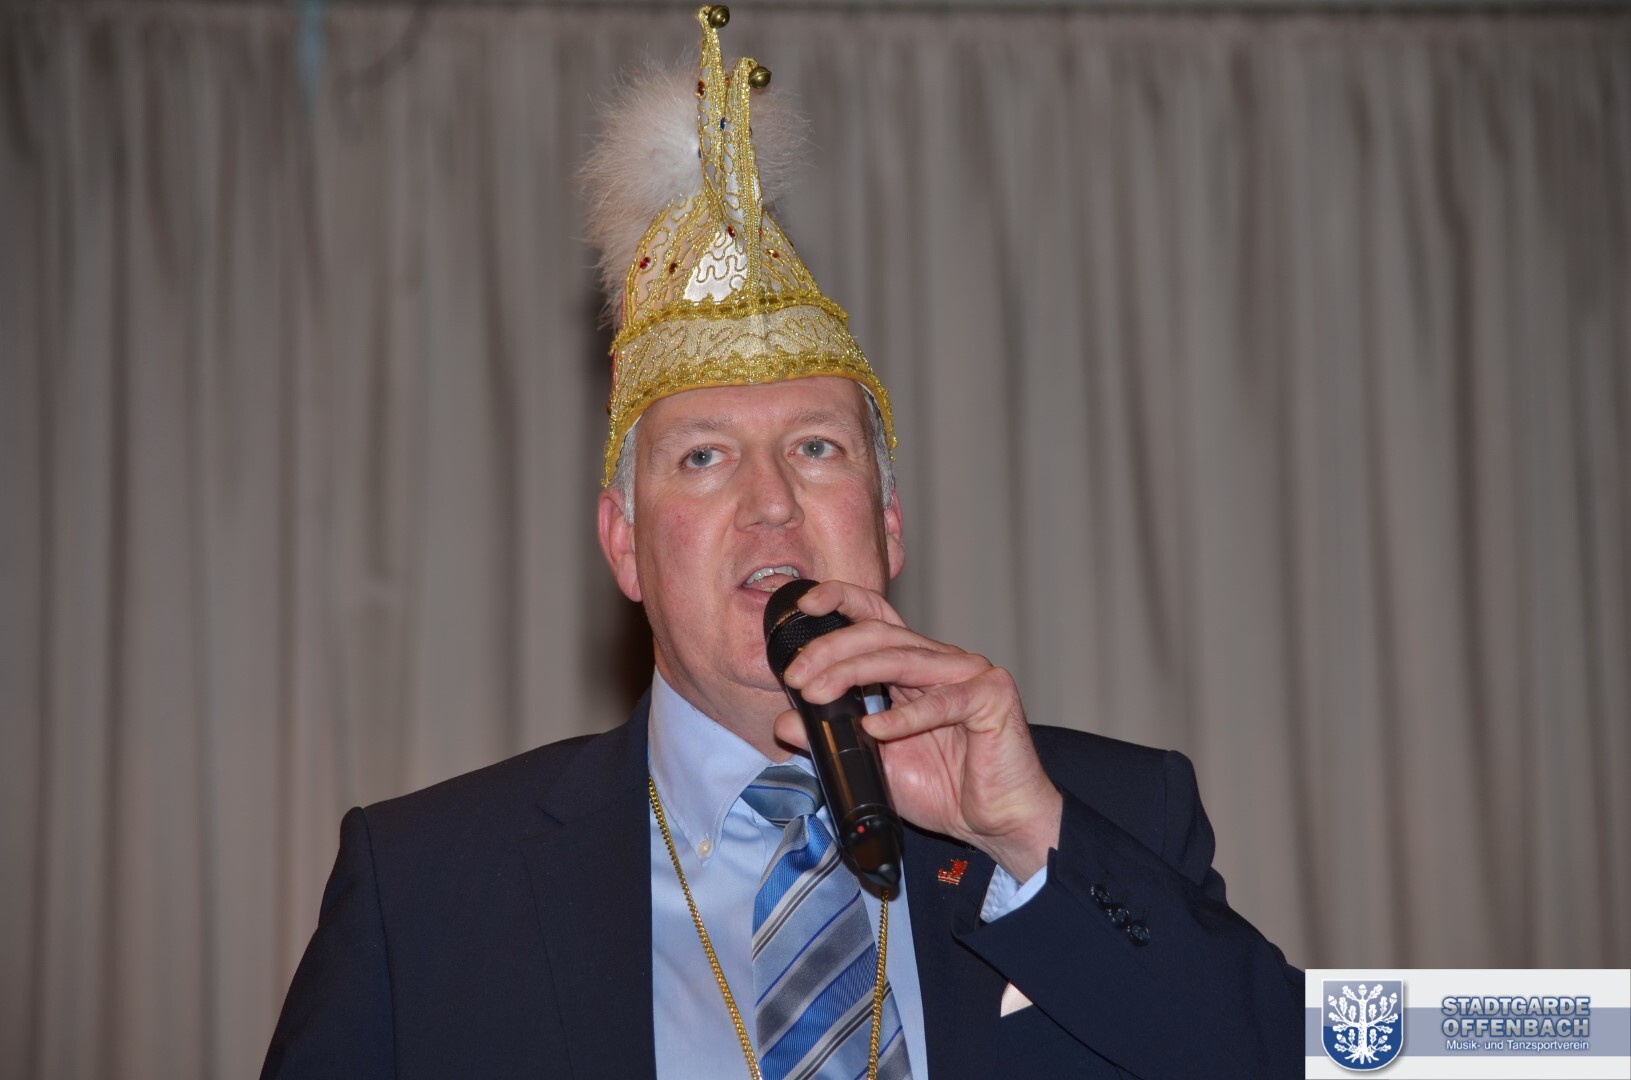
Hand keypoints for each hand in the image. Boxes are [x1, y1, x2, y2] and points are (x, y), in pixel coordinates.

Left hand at [773, 580, 1062, 879]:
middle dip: (831, 649)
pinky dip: (904, 717)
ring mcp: (971, 675)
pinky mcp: (993, 699)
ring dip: (853, 673)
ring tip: (818, 694)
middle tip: (796, 676)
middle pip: (881, 635)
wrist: (997, 823)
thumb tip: (784, 723)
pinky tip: (875, 729)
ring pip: (903, 659)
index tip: (804, 605)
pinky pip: (942, 702)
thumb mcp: (873, 763)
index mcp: (915, 667)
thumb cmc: (945, 788)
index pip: (876, 618)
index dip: (842, 601)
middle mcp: (942, 662)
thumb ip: (831, 739)